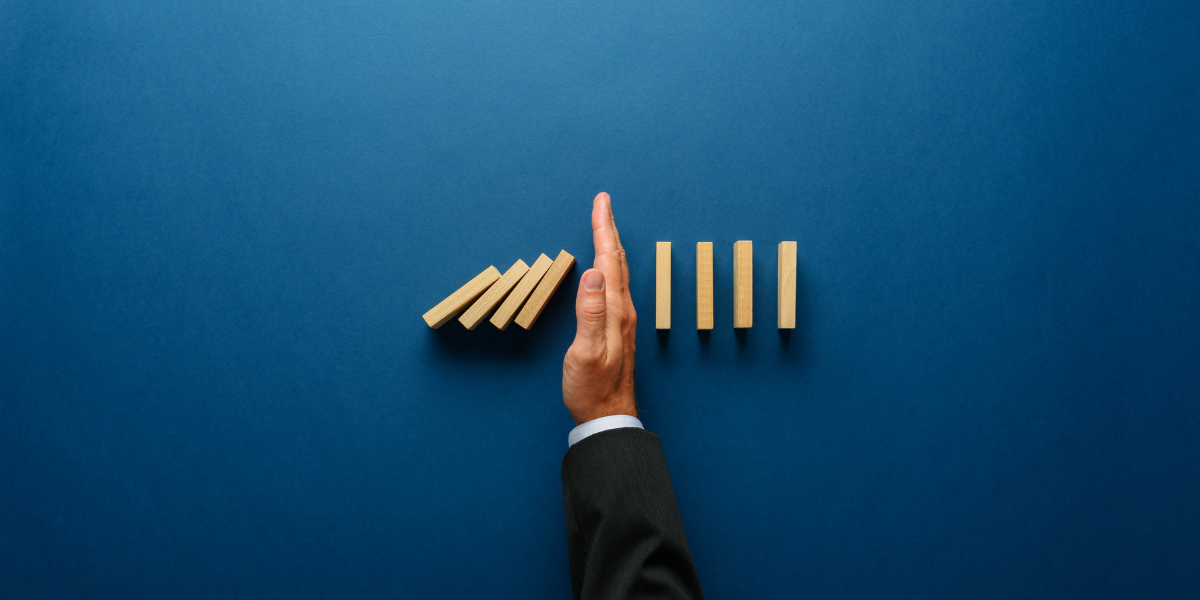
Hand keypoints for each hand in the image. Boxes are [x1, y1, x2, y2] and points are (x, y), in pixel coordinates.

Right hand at [562, 192, 637, 425]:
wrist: (607, 416)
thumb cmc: (592, 388)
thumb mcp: (586, 352)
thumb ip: (589, 313)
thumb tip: (593, 273)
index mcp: (614, 311)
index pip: (608, 260)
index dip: (603, 229)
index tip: (601, 202)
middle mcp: (622, 310)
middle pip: (615, 261)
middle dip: (607, 229)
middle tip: (602, 203)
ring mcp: (621, 319)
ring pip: (617, 272)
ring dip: (609, 245)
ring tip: (604, 226)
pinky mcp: (616, 328)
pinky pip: (614, 286)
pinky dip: (609, 266)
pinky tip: (606, 268)